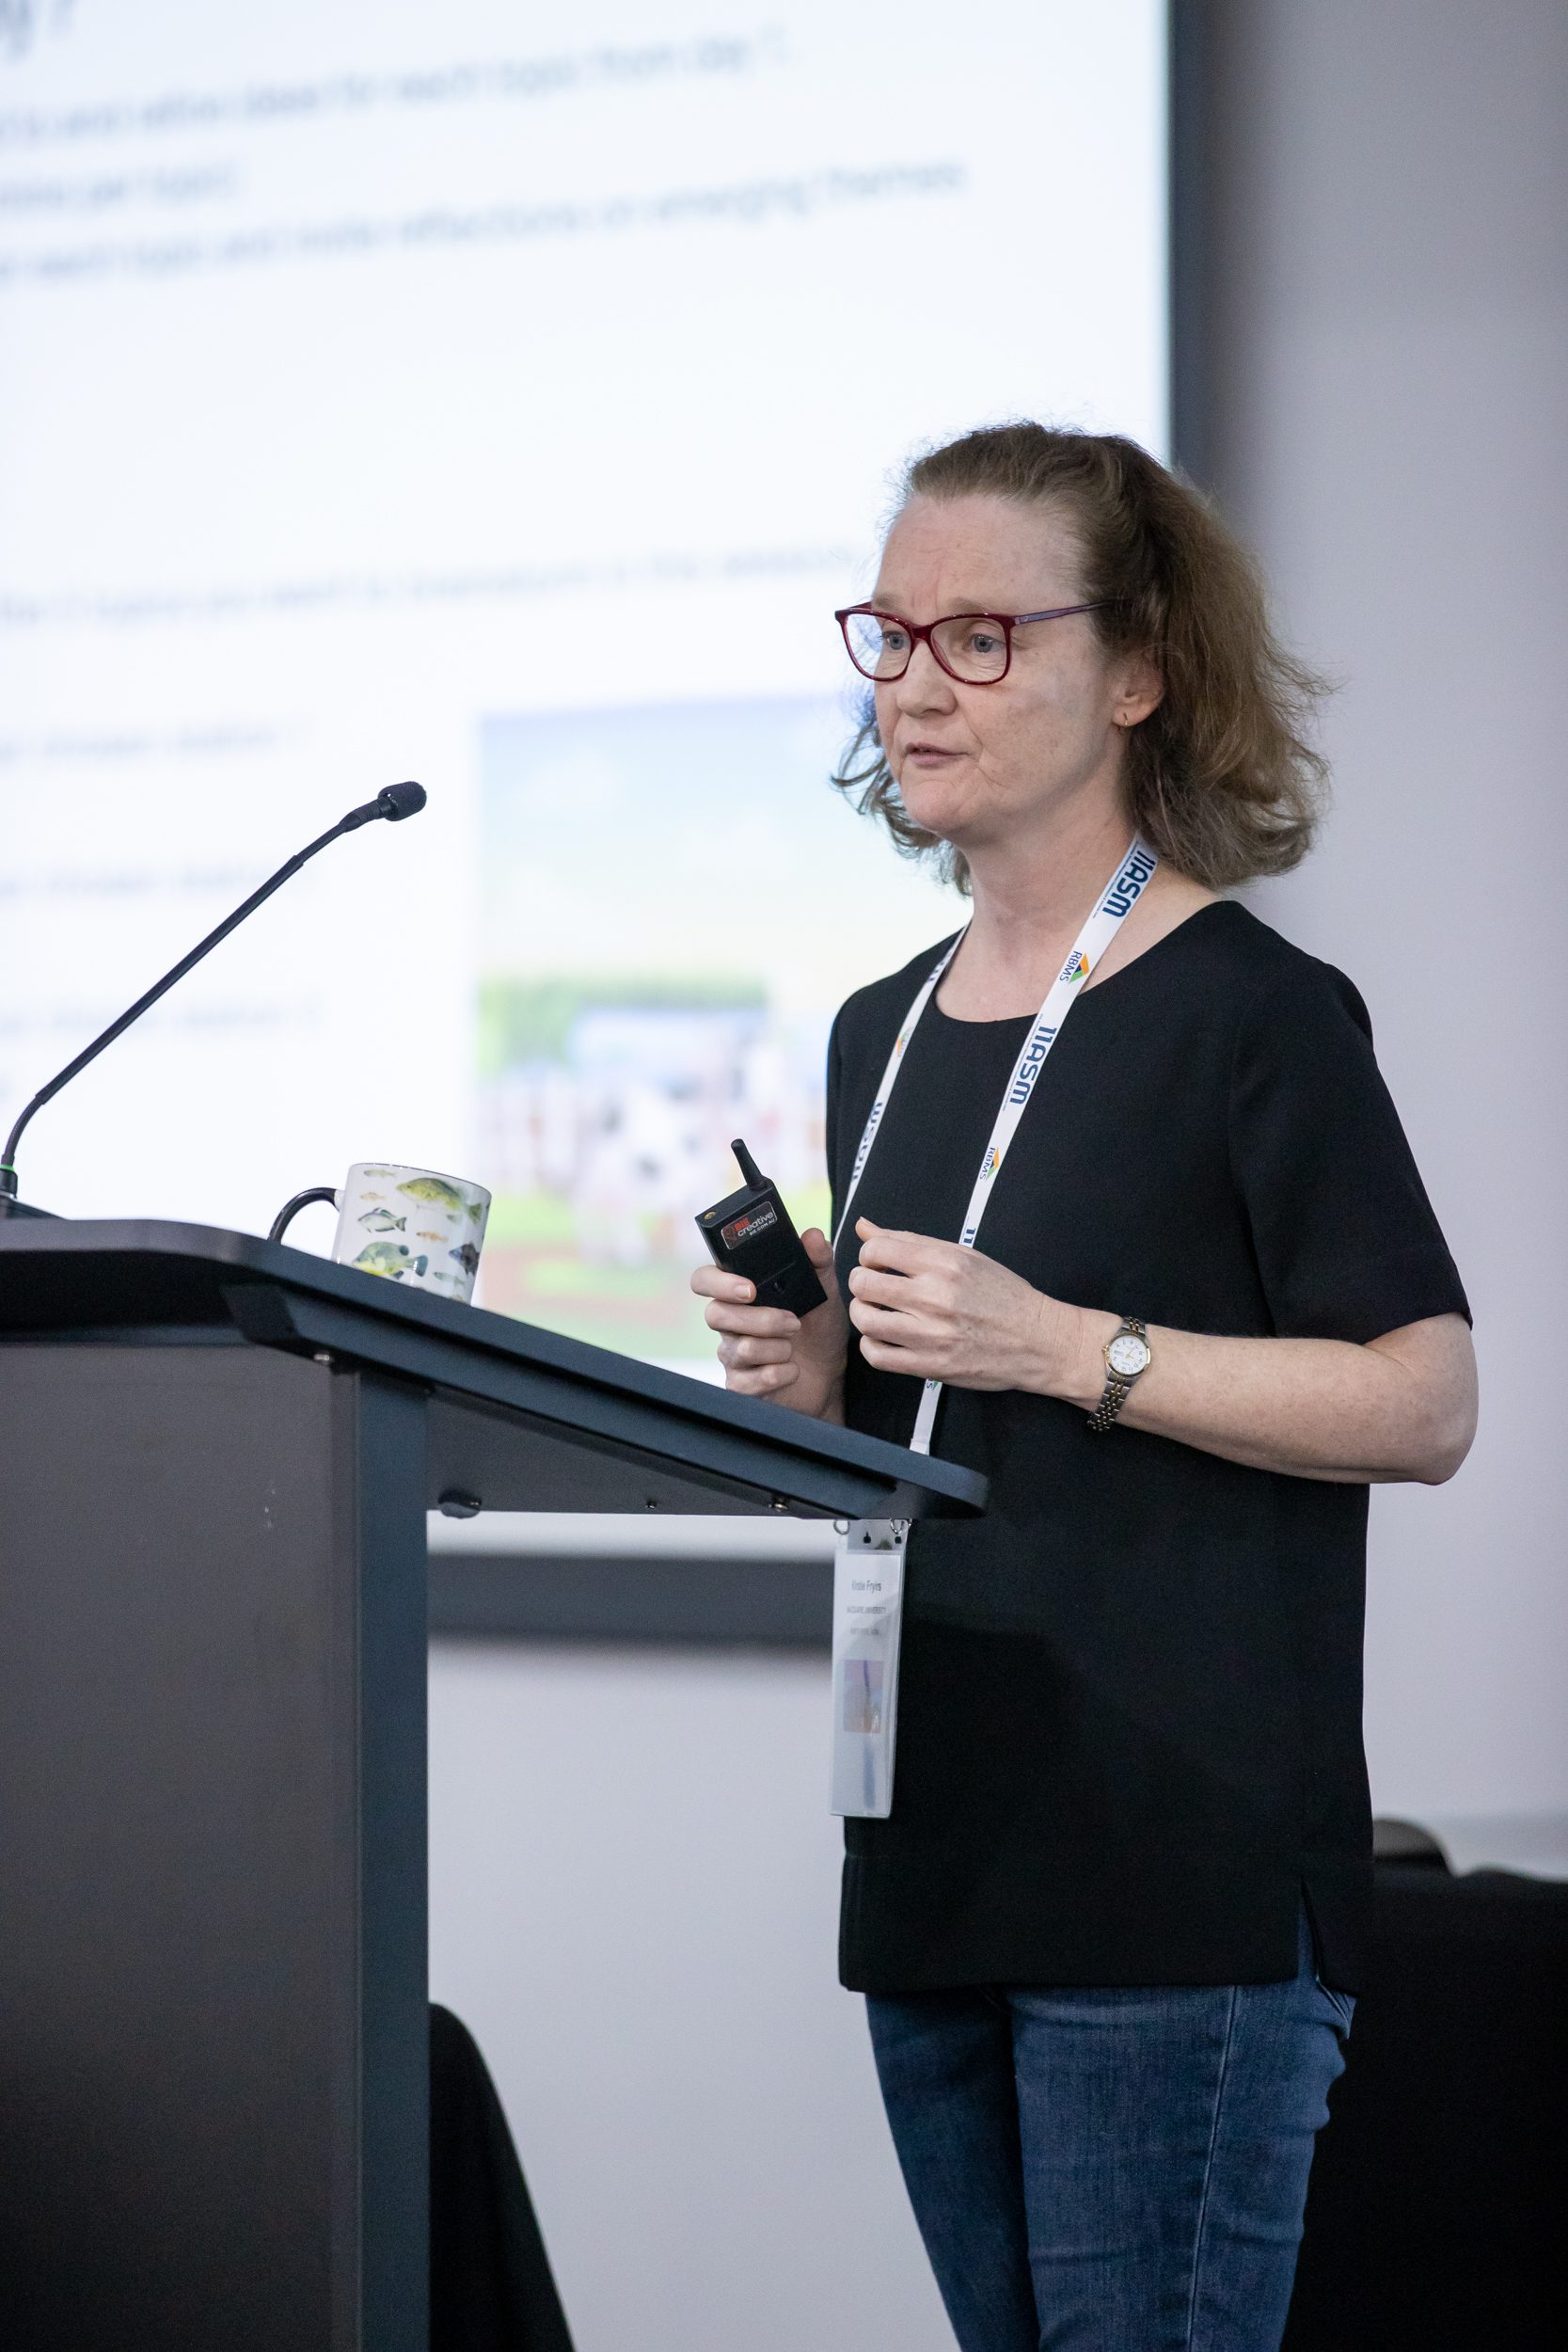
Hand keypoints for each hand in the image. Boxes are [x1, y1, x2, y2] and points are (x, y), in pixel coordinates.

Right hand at [689, 1226, 848, 1419]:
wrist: (830, 1374)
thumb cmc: (818, 1328)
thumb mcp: (825, 1291)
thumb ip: (818, 1261)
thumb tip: (812, 1236)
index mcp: (741, 1294)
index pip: (704, 1280)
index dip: (718, 1283)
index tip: (750, 1289)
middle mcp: (730, 1323)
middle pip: (716, 1315)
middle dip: (760, 1319)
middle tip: (793, 1322)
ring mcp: (733, 1355)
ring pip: (738, 1348)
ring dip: (775, 1347)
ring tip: (794, 1346)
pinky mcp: (741, 1385)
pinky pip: (747, 1381)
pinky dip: (778, 1374)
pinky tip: (793, 1370)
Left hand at [846, 1218, 1071, 1391]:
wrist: (1038, 1340)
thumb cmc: (1002, 1294)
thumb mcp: (963, 1256)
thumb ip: (910, 1241)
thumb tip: (863, 1226)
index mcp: (944, 1263)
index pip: (876, 1250)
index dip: (868, 1256)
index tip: (878, 1264)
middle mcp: (935, 1297)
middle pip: (864, 1284)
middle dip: (861, 1282)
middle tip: (872, 1287)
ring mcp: (932, 1334)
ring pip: (865, 1319)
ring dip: (862, 1312)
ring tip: (876, 1311)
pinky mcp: (931, 1365)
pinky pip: (877, 1355)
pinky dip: (871, 1344)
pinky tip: (884, 1336)